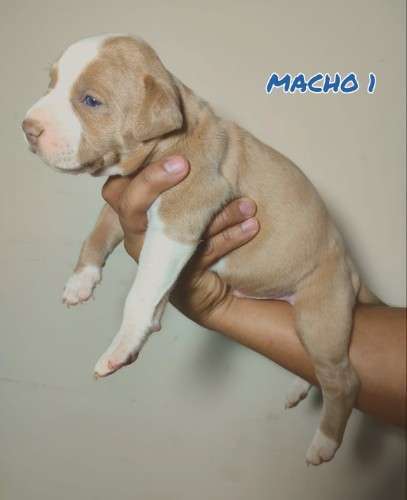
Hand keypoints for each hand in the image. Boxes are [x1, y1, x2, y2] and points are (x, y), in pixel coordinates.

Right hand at [101, 155, 258, 326]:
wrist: (209, 285)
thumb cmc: (197, 232)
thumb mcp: (188, 204)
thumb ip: (186, 179)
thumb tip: (206, 128)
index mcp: (135, 214)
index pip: (116, 188)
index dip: (137, 169)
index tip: (172, 154)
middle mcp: (138, 236)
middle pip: (129, 206)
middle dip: (153, 182)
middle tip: (184, 163)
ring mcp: (155, 259)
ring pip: (179, 231)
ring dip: (217, 214)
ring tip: (247, 204)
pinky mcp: (180, 278)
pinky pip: (206, 252)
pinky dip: (232, 236)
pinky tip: (251, 225)